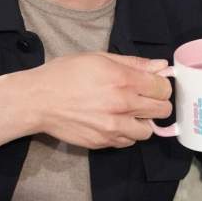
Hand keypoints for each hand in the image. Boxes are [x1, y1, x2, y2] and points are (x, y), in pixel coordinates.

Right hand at [29, 53, 172, 149]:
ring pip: (147, 131)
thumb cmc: (65, 74)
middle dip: (157, 103)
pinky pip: (127, 142)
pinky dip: (126, 134)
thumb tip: (161, 66)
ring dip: (143, 122)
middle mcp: (122, 105)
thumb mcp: (98, 58)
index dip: (161, 85)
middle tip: (144, 99)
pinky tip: (115, 123)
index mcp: (123, 80)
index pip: (163, 88)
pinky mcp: (103, 142)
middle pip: (162, 110)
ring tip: (129, 114)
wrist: (38, 100)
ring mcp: (113, 127)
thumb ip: (133, 63)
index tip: (154, 85)